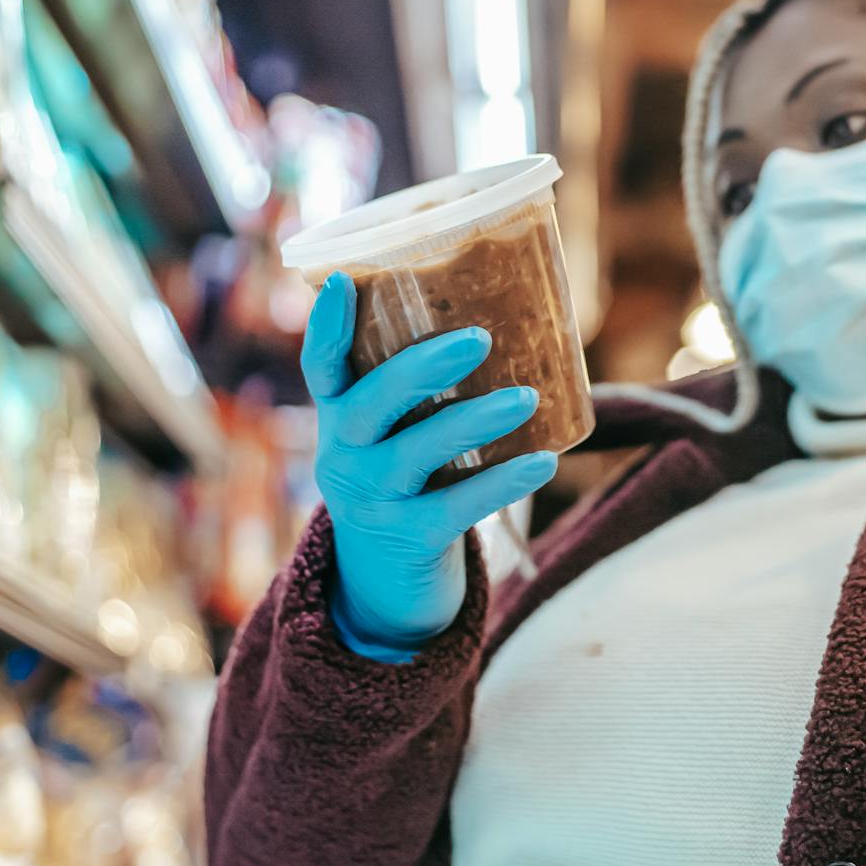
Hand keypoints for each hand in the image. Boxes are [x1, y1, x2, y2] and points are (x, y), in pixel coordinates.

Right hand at [302, 272, 557, 661]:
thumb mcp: (393, 435)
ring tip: (527, 398)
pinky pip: (454, 508)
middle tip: (479, 338)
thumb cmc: (406, 483)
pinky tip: (543, 463)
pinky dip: (501, 484)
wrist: (383, 587)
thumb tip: (507, 318)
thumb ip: (420, 390)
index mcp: (339, 417)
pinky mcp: (405, 540)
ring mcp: (370, 500)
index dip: (326, 326)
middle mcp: (342, 455)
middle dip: (419, 368)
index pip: (322, 367)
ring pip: (414, 454)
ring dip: (473, 422)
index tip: (345, 279)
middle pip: (369, 403)